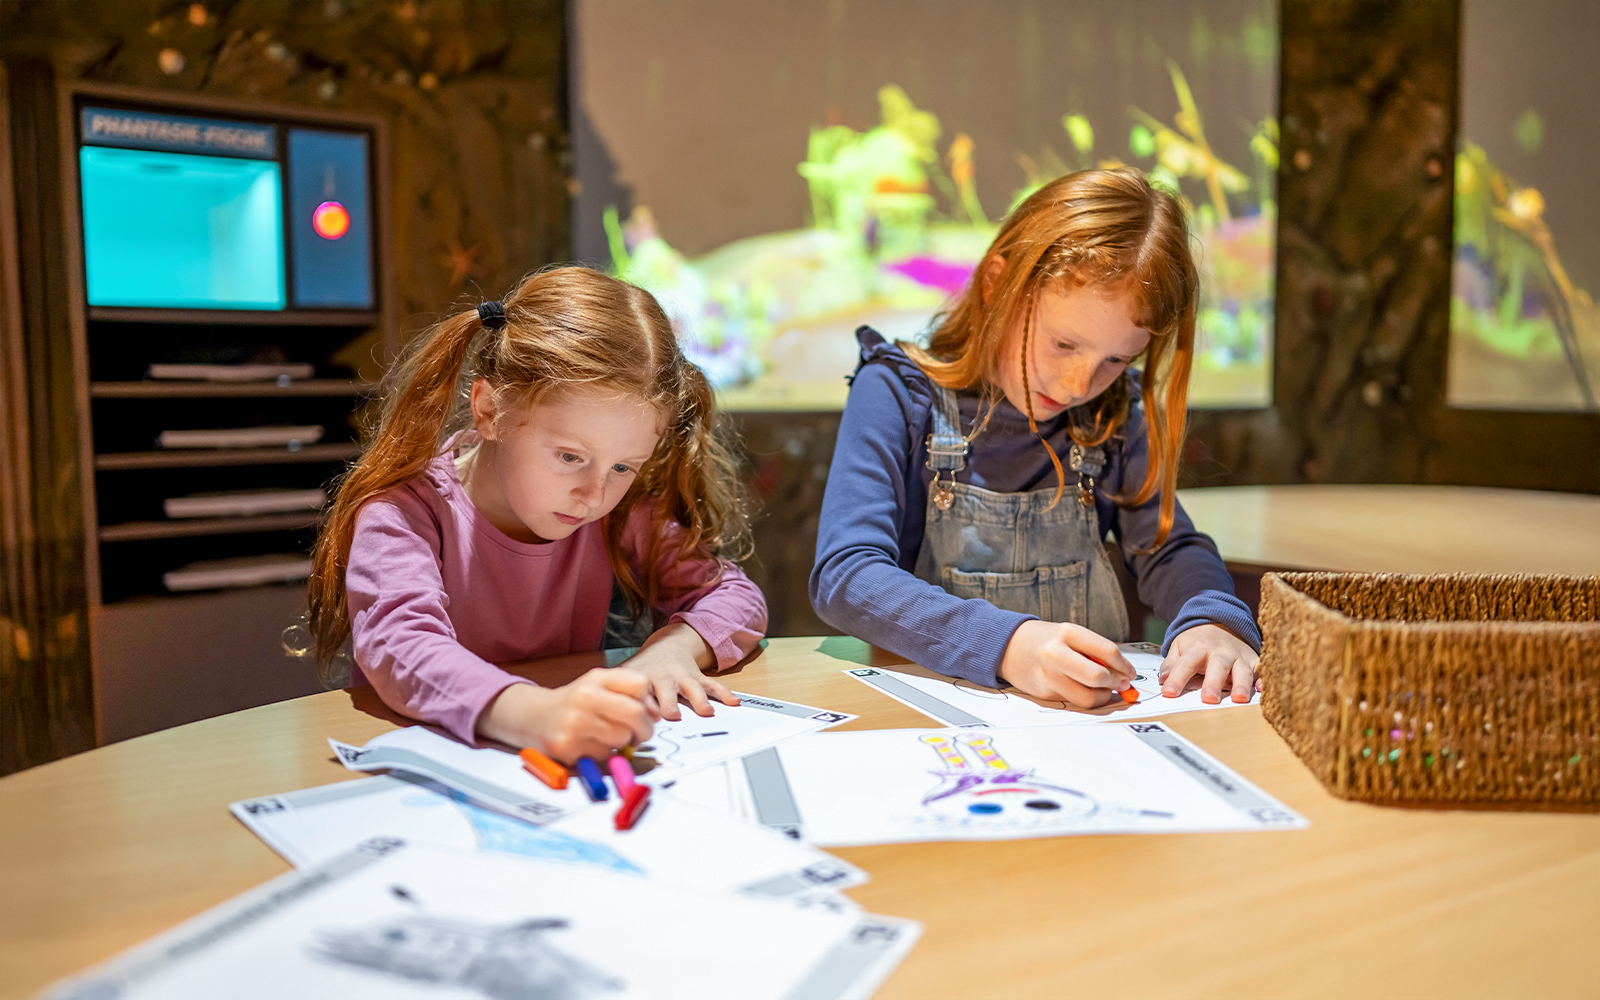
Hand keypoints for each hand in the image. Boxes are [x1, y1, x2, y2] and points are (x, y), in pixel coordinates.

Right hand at [478, 668, 654, 762]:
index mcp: (596, 678)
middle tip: (639, 734)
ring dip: (622, 742)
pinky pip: (605, 755)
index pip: (640, 684)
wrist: (534, 716)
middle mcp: (585, 697)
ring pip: (622, 738)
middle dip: (645, 728)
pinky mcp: (569, 748)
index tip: (641, 709)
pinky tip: (590, 743)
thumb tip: (657, 714)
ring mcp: (575, 723)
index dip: (647, 701)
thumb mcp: (600, 686)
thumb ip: (631, 693)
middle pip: (636, 714)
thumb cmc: (576, 702)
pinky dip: (604, 753)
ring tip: (607, 735)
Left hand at [617, 622, 739, 721]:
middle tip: (672, 715)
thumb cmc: (643, 670)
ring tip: (706, 712)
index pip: (642, 693)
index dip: (643, 705)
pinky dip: (724, 693)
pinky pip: (712, 685)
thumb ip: (620, 697)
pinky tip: (734, 702)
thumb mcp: (627, 678)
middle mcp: (664, 678)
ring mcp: (683, 677)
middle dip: (669, 702)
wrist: (668, 645)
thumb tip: (608, 722)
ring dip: (699, 699)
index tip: (645, 717)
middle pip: (666, 690)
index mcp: (644, 680)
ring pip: (692, 687)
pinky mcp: (698, 677)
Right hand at [997, 620, 1135, 708]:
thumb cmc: (1046, 640)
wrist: (1008, 646)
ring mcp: (1048, 676)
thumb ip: (1093, 650)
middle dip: (1117, 683)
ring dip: (1104, 696)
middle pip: (1098, 677)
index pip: (1106, 651)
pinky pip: (1073, 701)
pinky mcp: (1043, 693)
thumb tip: (1122, 673)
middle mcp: (1056, 654)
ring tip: (1105, 690)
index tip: (1130, 672)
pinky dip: (1086, 699)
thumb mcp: (1069, 634)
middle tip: (1122, 683)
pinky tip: (1085, 690)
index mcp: (1067, 633)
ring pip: (1088, 697)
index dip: (1124, 665)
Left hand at [1160, 624, 1259, 703]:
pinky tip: (1263, 689)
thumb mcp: (1179, 647)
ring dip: (1241, 684)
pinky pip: (1261, 670)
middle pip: (1218, 666)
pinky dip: (1264, 679)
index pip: (1186, 663)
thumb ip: (1171, 665)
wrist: (1219, 622)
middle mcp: (1221, 652)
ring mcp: (1239, 657)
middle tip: (1209, 699)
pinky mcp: (1254, 661)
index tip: (1169, 693)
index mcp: (1198, 647)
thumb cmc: (1197, 641)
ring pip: (1242, 670)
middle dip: (1214, 682)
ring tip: (1239, 698)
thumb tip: (1163, 681)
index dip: (1177, 678)